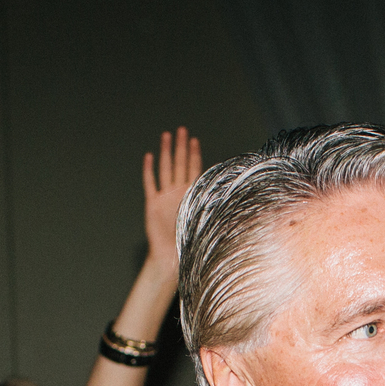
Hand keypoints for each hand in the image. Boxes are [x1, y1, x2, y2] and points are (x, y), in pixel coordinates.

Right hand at [143, 127, 202, 272]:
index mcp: (192, 195)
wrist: (170, 256)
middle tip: (181, 129)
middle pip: (180, 163)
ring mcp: (164, 196)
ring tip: (166, 135)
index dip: (195, 154)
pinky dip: (149, 170)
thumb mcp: (206, 220)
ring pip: (165, 168)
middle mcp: (178, 192)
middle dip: (181, 146)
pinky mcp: (152, 203)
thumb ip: (215, 207)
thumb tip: (236, 196)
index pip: (194, 169)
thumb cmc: (190, 242)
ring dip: (165, 152)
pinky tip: (149, 156)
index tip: (195, 140)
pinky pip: (150, 183)